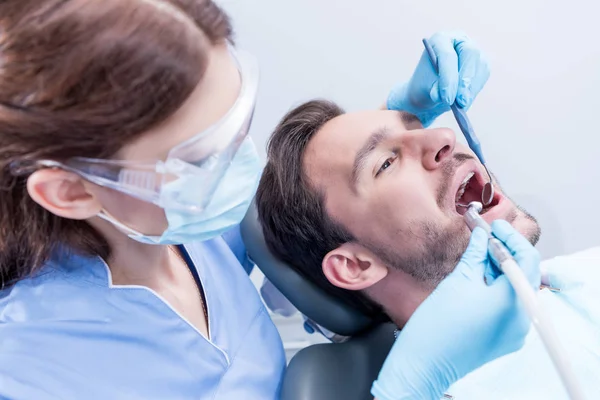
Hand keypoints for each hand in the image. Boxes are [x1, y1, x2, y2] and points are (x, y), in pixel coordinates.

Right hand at [372, 223, 540, 399]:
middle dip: (505, 253)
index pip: (527, 259)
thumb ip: (476, 253)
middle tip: (486, 236)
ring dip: (500, 270)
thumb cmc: (438, 325)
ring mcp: (515, 332)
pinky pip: (508, 306)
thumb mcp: (458, 280)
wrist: (424, 362)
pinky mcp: (504, 338)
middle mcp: (523, 319)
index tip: (496, 226)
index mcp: (515, 302)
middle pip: (523, 275)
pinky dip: (497, 288)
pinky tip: (479, 276)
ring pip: (515, 290)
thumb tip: (482, 235)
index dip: (511, 238)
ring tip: (480, 254)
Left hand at [387, 31, 489, 126]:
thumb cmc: (425, 85)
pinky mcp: (481, 62)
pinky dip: (475, 90)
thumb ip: (434, 89)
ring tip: (461, 106)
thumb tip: (446, 98)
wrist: (431, 89)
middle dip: (465, 80)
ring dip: (471, 88)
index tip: (447, 98)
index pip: (447, 55)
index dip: (448, 77)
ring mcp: (473, 50)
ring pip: (480, 65)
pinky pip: (483, 74)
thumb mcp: (424, 87)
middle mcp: (459, 40)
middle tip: (460, 101)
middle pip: (470, 54)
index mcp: (440, 39)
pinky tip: (466, 102)